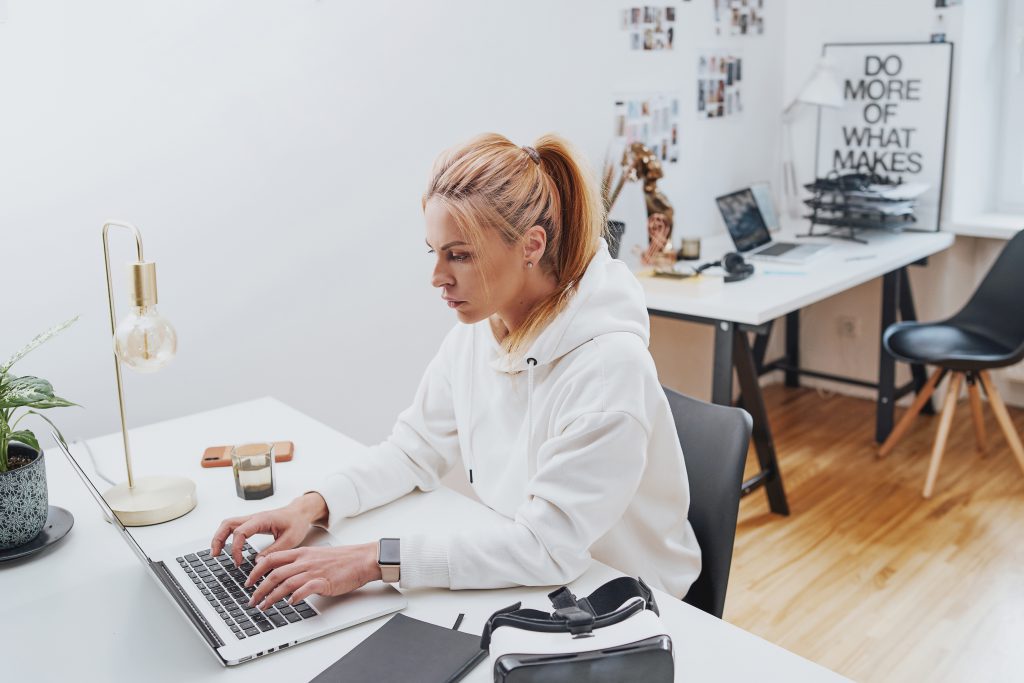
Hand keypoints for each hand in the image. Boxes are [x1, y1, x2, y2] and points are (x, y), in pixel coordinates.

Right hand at [209, 492, 327, 566]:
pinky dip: (227, 536)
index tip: (238, 562)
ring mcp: (252, 519)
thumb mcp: (290, 540)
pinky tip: (227, 548)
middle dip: (218, 539)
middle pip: (227, 524)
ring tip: (216, 553)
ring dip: (219, 537)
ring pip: (228, 524)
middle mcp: (254, 517)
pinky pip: (234, 527)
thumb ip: (274, 551)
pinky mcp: (252, 523)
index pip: (240, 532)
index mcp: (262, 520)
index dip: (235, 548)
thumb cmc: (297, 523)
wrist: (301, 512)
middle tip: (215, 555)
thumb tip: (257, 563)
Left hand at [245, 543, 382, 609]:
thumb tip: (282, 573)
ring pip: (285, 583)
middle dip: (259, 588)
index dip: (256, 571)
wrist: (361, 559)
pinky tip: (290, 603)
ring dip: (271, 597)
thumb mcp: (316, 555)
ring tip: (264, 606)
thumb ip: (299, 562)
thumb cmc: (341, 559)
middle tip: (252, 600)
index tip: (248, 582)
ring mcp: (314, 571)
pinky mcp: (324, 582)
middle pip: (274, 573)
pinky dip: (295, 597)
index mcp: (301, 553)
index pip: (271, 559)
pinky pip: (305, 590)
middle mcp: (304, 561)